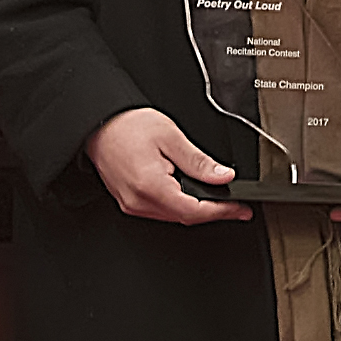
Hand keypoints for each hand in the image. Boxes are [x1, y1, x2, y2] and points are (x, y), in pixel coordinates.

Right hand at [84, 108, 251, 224]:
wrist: (100, 123)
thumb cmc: (127, 126)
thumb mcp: (170, 137)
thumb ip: (198, 161)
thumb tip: (223, 177)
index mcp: (150, 186)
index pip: (194, 210)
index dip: (221, 211)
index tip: (240, 210)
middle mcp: (138, 201)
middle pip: (185, 217)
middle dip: (213, 212)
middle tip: (236, 206)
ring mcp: (132, 204)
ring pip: (173, 216)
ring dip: (196, 210)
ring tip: (217, 200)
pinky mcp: (129, 202)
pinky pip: (160, 211)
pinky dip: (179, 205)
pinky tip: (190, 195)